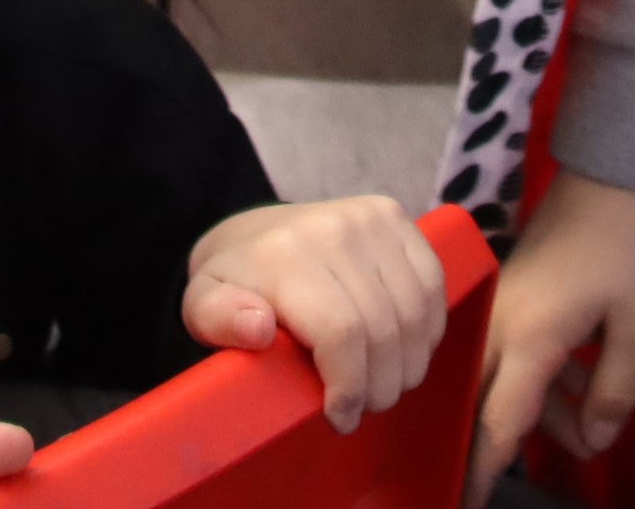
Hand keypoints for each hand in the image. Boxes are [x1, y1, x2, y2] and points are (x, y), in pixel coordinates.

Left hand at [184, 197, 447, 436]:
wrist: (253, 232)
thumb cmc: (232, 284)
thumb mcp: (202, 307)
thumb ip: (219, 320)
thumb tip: (259, 329)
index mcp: (287, 254)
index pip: (341, 331)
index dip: (351, 385)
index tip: (341, 418)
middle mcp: (334, 227)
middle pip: (384, 327)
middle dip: (380, 385)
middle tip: (364, 408)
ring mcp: (370, 216)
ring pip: (414, 311)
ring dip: (407, 364)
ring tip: (384, 386)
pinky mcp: (394, 215)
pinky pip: (432, 283)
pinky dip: (427, 329)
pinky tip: (405, 352)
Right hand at [465, 176, 634, 507]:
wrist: (611, 172)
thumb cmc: (631, 245)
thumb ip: (616, 392)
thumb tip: (595, 442)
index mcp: (530, 340)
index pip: (499, 425)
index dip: (483, 474)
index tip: (465, 506)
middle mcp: (500, 327)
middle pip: (485, 408)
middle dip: (509, 444)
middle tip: (548, 455)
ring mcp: (499, 309)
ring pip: (499, 383)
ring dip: (542, 408)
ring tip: (596, 402)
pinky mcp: (507, 296)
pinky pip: (507, 357)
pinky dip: (538, 379)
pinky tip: (581, 374)